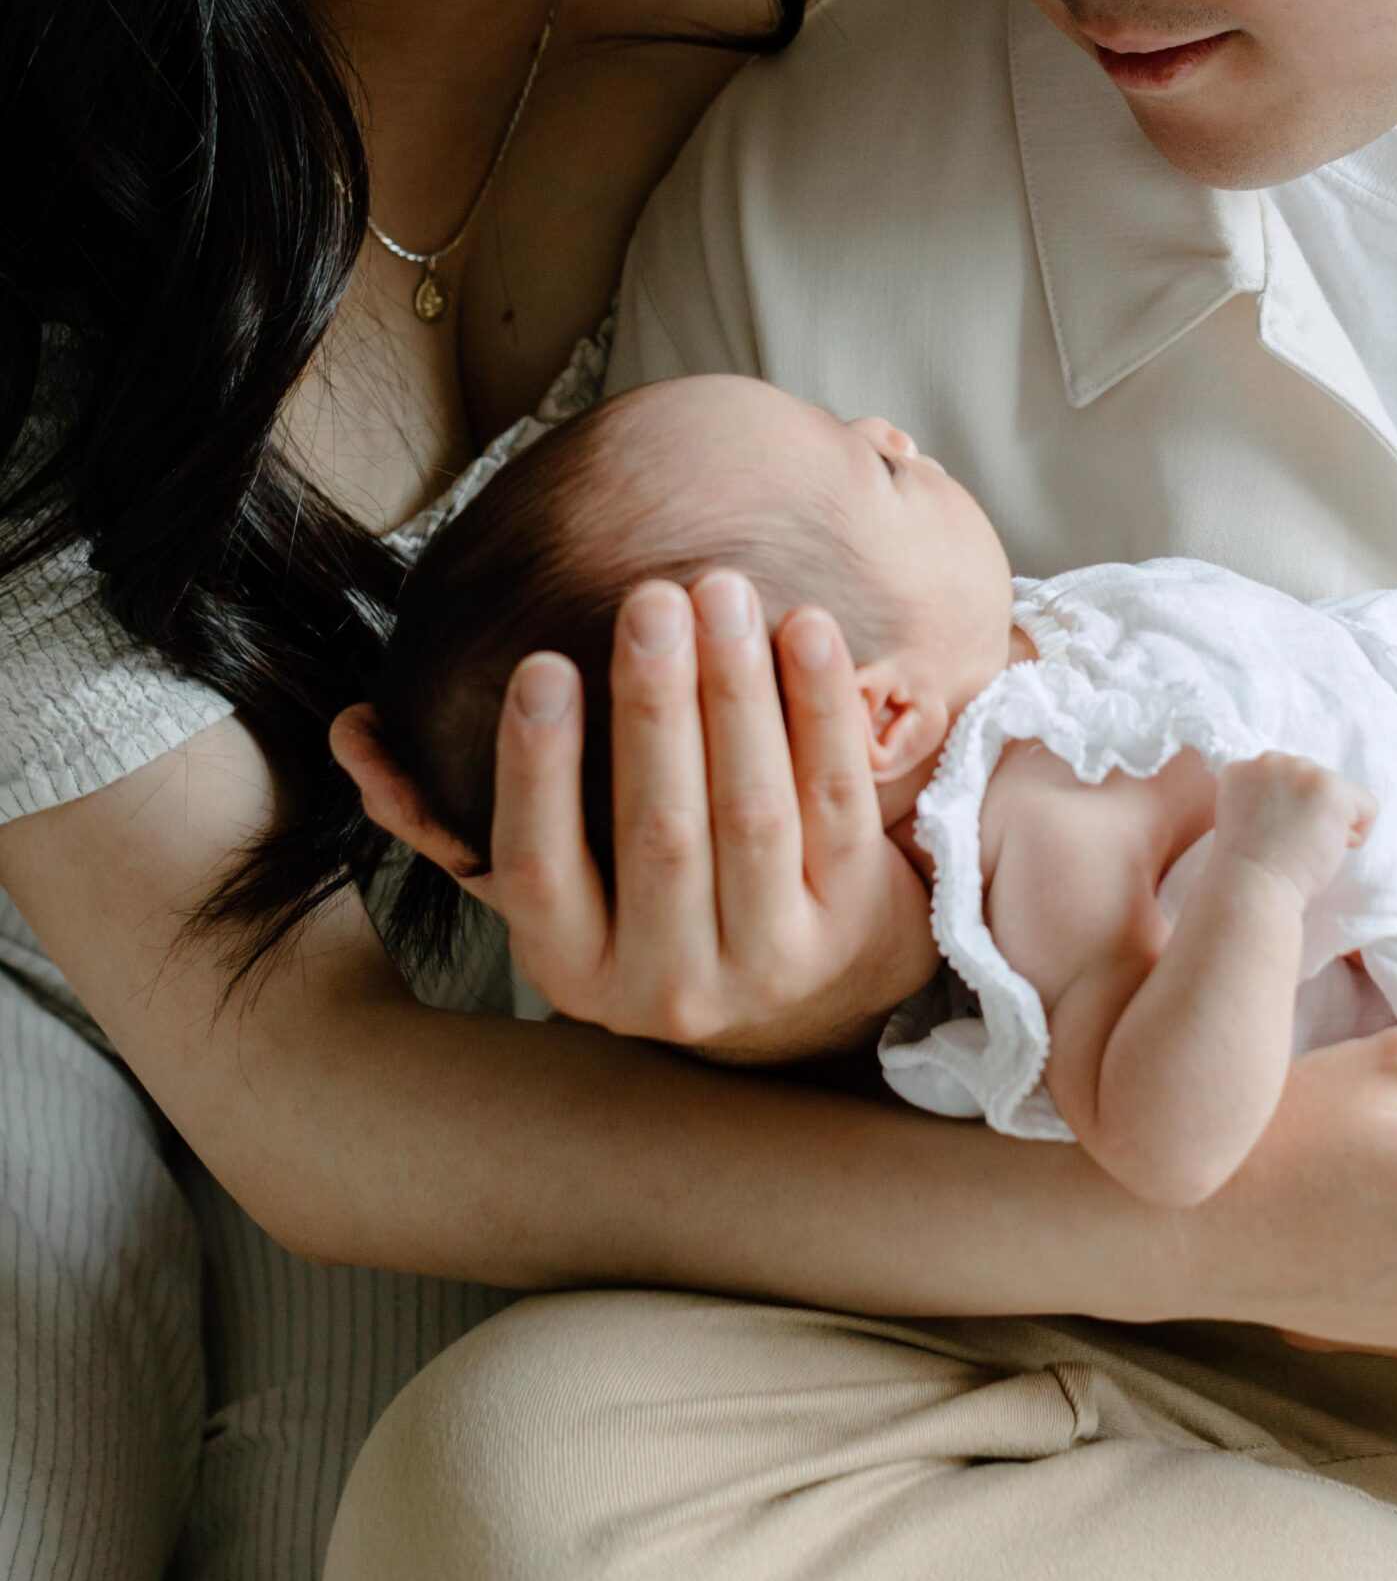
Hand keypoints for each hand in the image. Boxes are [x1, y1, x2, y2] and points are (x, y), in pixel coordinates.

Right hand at [332, 571, 935, 1061]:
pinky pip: (839, 802)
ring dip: (738, 693)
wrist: (807, 988)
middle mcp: (670, 985)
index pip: (541, 870)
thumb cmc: (647, 905)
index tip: (539, 665)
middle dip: (654, 705)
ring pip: (754, 812)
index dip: (537, 770)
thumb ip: (450, 815)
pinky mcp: (857, 922)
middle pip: (662, 831)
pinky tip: (806, 627)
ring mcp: (772, 961)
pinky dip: (823, 710)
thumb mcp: (550, 886)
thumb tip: (355, 733)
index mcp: (575, 971)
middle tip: (649, 596)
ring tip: (719, 591)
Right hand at [1214, 752, 1375, 905]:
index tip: (1271, 838)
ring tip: (1304, 847)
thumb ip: (1264, 798)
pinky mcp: (1332, 787)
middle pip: (1315, 783)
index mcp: (1243, 769)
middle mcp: (1270, 761)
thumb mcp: (1244, 819)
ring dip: (1330, 824)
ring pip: (1340, 795)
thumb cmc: (1249, 869)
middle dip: (1310, 814)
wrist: (1252, 887)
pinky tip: (1326, 849)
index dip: (1286, 815)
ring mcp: (1302, 771)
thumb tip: (1303, 802)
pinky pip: (1367, 808)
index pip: (1286, 781)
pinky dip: (1355, 836)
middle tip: (1289, 844)